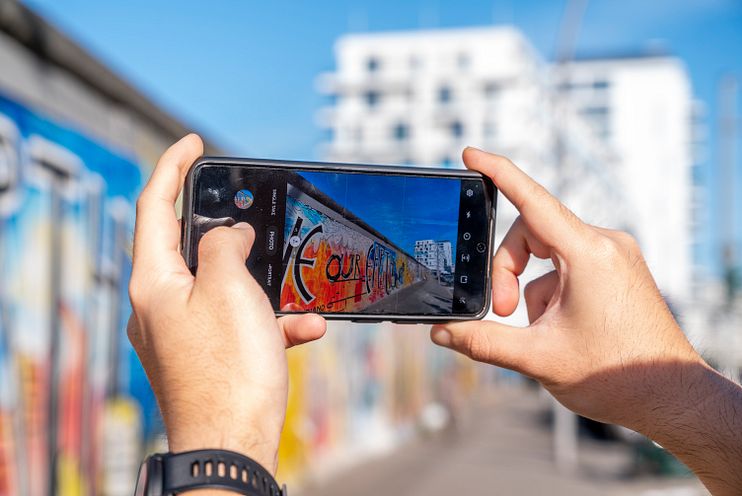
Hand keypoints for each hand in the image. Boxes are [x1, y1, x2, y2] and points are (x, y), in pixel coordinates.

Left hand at [127, 135, 325, 473]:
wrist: (233, 445)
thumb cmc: (229, 370)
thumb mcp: (230, 288)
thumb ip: (226, 246)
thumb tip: (230, 234)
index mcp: (155, 281)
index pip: (154, 206)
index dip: (173, 167)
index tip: (194, 144)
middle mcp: (161, 306)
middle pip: (191, 248)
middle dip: (232, 234)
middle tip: (257, 217)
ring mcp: (183, 334)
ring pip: (225, 288)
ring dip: (265, 285)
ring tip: (299, 290)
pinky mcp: (207, 357)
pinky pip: (240, 324)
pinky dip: (272, 321)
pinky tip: (307, 330)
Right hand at [431, 148, 741, 494]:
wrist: (670, 397)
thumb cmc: (615, 375)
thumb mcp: (538, 358)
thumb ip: (483, 341)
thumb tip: (442, 332)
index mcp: (588, 254)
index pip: (532, 201)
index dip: (498, 173)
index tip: (471, 155)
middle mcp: (605, 245)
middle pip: (532, 233)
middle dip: (507, 270)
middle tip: (500, 312)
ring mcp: (614, 256)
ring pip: (548, 253)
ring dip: (528, 286)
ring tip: (539, 329)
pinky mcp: (617, 270)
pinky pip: (568, 266)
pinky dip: (550, 291)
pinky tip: (560, 327)